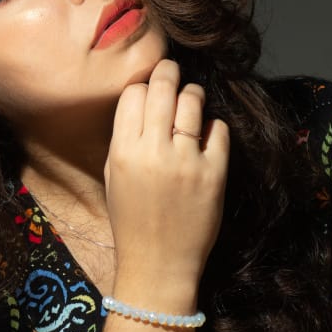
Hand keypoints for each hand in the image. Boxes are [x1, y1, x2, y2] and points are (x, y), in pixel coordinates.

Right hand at [103, 58, 229, 307]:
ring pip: (192, 102)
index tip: (148, 90)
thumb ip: (124, 139)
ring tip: (191, 96)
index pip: (134, 95)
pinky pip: (217, 129)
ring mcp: (186, 161)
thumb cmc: (131, 219)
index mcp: (123, 152)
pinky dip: (211, 126)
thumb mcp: (113, 176)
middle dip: (168, 72)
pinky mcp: (214, 173)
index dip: (141, 88)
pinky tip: (205, 133)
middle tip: (172, 68)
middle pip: (163, 89)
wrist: (159, 263)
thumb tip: (142, 101)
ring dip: (192, 93)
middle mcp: (154, 152)